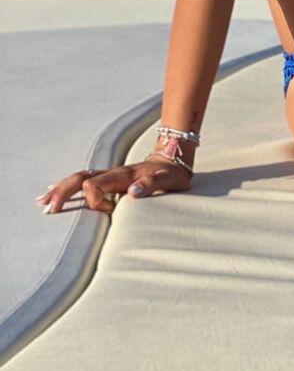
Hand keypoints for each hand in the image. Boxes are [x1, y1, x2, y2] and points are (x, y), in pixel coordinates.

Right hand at [37, 159, 191, 214]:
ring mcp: (109, 174)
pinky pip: (83, 180)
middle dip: (63, 192)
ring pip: (78, 178)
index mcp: (124, 175)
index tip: (110, 211)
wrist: (174, 159)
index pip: (96, 185)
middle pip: (81, 178)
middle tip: (49, 209)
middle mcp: (113, 173)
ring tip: (42, 202)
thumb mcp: (169, 180)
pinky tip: (53, 193)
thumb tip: (132, 193)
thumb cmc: (172, 174)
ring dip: (61, 190)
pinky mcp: (108, 178)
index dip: (96, 200)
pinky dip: (66, 186)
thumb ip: (152, 184)